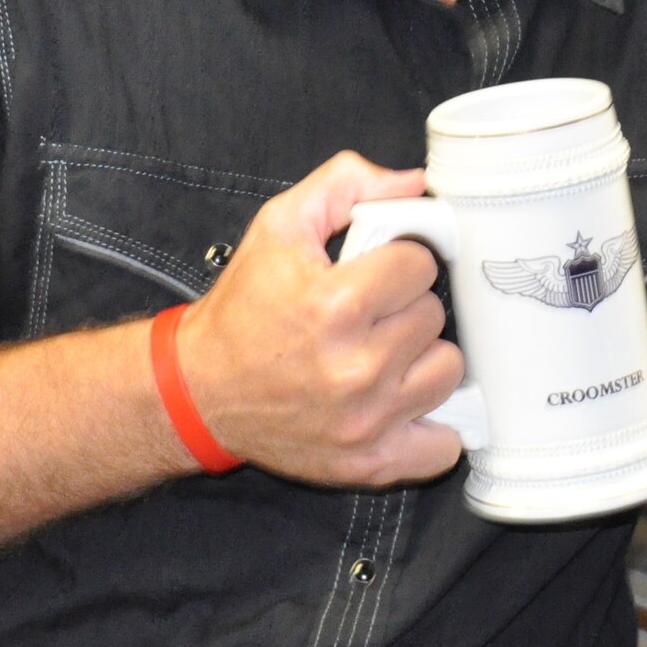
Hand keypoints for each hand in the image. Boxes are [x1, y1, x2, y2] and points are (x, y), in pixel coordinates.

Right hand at [172, 151, 463, 487]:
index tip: (375, 271)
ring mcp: (366, 421)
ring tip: (383, 352)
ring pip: (447, 369)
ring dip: (421, 358)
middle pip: (434, 316)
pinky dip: (430, 423)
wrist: (199, 390)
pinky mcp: (369, 463)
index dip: (398, 260)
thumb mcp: (280, 226)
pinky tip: (400, 400)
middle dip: (405, 307)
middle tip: (370, 313)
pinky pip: (444, 445)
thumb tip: (412, 184)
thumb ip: (345, 186)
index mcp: (335, 305)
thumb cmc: (243, 310)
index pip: (420, 264)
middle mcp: (355, 368)